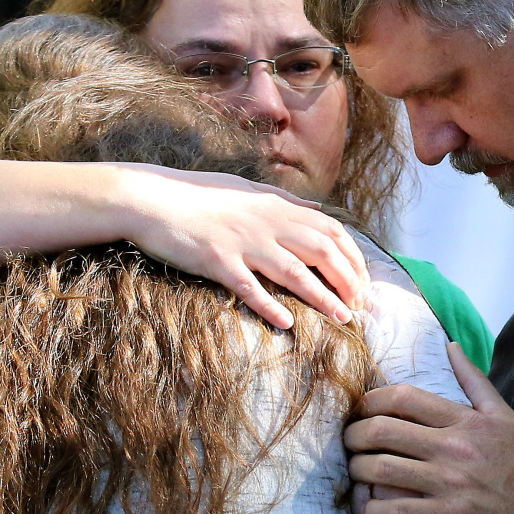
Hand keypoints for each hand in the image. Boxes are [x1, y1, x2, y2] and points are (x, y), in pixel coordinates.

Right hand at [111, 164, 371, 329]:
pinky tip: (288, 323)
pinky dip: (270, 306)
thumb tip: (319, 211)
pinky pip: (250, 288)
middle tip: (361, 305)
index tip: (363, 280)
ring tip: (343, 318)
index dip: (353, 257)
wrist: (149, 198)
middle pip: (322, 251)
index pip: (330, 231)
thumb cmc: (197, 195)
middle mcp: (265, 223)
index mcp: (275, 206)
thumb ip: (285, 201)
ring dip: (323, 298)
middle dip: (348, 280)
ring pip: (294, 272)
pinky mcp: (217, 261)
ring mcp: (242, 242)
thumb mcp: (247, 189)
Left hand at [344, 344, 513, 513]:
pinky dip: (374, 512)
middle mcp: (455, 448)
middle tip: (349, 442)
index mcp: (466, 421)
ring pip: (382, 470)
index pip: (403, 399)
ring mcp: (451, 484)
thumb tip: (451, 346)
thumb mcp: (507, 417)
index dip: (370, 402)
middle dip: (354, 435)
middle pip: (383, 431)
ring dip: (358, 470)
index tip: (362, 411)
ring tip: (356, 472)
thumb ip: (475, 381)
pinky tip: (371, 509)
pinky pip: (397, 513)